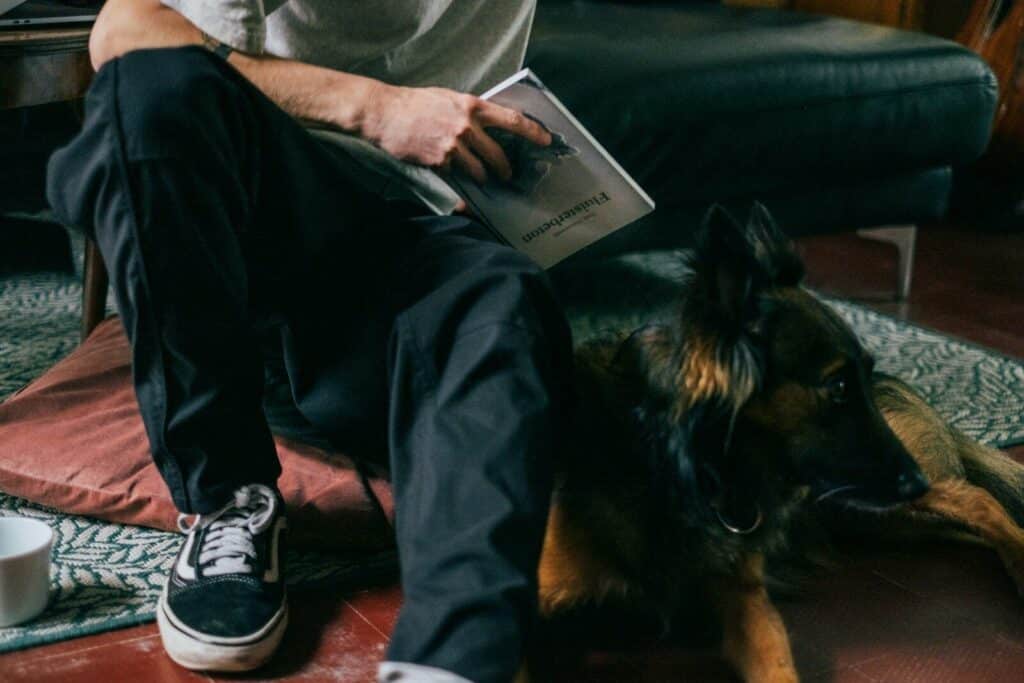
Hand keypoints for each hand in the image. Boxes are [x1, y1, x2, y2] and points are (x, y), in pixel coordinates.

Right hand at [361, 83, 551, 183]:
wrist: (384, 113)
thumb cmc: (416, 104)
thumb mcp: (449, 99)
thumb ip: (470, 112)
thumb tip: (489, 125)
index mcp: (472, 106)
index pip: (512, 120)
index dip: (533, 132)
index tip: (546, 140)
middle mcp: (466, 126)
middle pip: (498, 154)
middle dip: (506, 169)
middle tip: (508, 175)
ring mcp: (453, 145)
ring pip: (479, 170)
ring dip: (481, 177)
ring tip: (478, 177)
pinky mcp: (439, 161)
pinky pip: (455, 175)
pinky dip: (454, 175)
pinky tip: (446, 169)